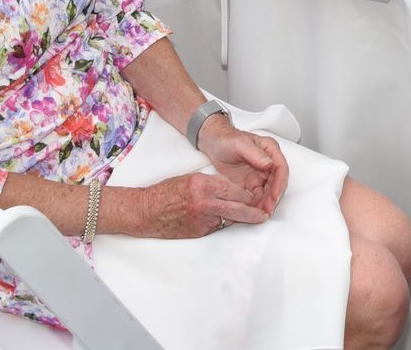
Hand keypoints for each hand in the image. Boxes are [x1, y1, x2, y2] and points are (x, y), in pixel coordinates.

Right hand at [139, 170, 272, 238]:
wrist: (147, 211)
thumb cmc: (166, 192)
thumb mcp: (191, 179)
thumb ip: (212, 184)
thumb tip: (231, 190)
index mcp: (204, 184)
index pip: (235, 190)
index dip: (246, 195)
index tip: (254, 197)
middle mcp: (205, 202)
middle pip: (238, 208)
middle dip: (253, 212)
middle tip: (263, 215)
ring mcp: (202, 219)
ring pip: (229, 219)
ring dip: (237, 218)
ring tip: (247, 218)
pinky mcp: (199, 231)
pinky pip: (216, 227)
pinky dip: (220, 224)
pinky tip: (218, 220)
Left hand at [199, 118, 288, 213]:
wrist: (212, 143)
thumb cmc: (226, 139)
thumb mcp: (240, 144)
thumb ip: (255, 154)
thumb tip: (269, 163)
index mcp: (270, 150)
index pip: (281, 168)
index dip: (279, 184)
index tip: (274, 196)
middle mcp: (268, 163)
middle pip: (276, 183)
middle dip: (273, 198)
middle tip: (267, 210)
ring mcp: (260, 174)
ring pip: (268, 192)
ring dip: (266, 203)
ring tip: (260, 214)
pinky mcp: (251, 183)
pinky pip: (257, 196)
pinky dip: (256, 205)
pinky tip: (252, 212)